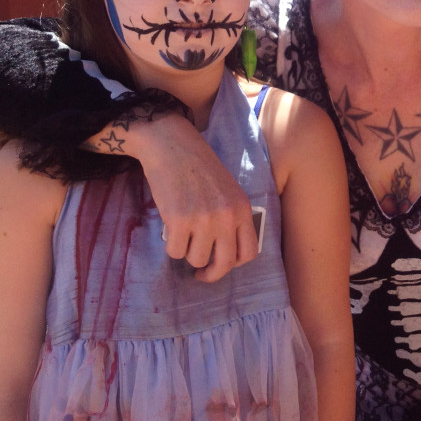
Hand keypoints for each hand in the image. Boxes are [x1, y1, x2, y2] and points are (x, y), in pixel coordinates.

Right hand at [125, 114, 258, 281]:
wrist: (173, 146)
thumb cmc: (199, 168)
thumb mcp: (228, 191)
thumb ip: (231, 218)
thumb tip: (225, 252)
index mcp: (242, 209)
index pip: (249, 252)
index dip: (234, 265)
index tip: (221, 264)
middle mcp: (227, 217)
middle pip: (224, 264)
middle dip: (211, 274)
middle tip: (200, 274)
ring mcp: (204, 220)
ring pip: (197, 259)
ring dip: (188, 253)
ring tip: (184, 234)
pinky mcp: (179, 221)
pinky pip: (175, 252)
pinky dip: (171, 246)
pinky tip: (171, 229)